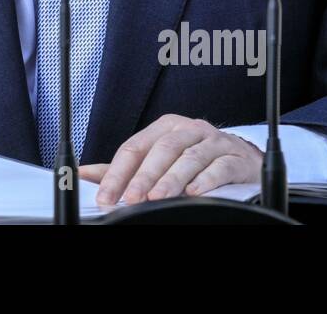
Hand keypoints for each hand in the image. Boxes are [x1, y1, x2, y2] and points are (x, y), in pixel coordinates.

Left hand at [78, 114, 261, 205]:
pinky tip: (193, 193)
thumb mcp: (158, 156)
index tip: (105, 196)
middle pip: (161, 150)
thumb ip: (125, 167)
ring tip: (157, 198)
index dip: (118, 172)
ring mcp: (214, 141)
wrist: (242, 158)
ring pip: (189, 158)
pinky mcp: (235, 157)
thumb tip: (84, 173)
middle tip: (131, 198)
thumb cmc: (195, 156)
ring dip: (171, 179)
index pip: (135, 147)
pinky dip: (205, 180)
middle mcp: (188, 130)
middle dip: (144, 176)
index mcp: (165, 127)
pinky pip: (219, 167)